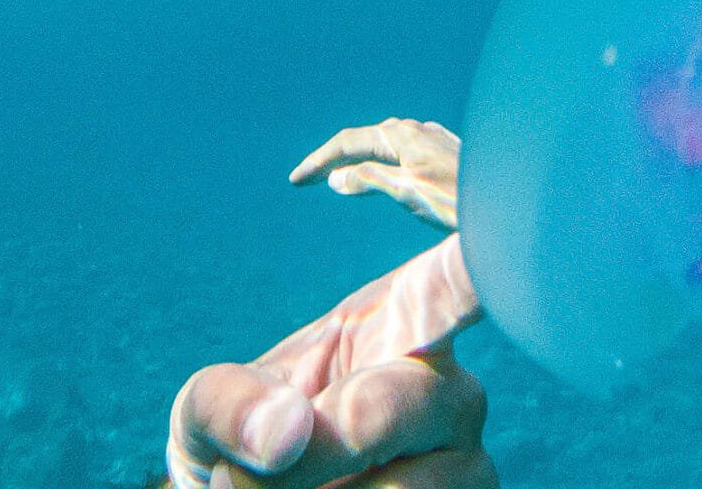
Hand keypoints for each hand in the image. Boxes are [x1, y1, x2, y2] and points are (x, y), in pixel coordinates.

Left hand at [165, 237, 491, 488]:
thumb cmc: (244, 444)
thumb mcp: (210, 408)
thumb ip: (230, 403)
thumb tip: (286, 435)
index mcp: (402, 328)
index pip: (455, 283)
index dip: (479, 262)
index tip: (491, 236)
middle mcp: (452, 394)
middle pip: (393, 410)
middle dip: (310, 452)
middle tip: (248, 476)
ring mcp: (470, 469)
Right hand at [290, 119, 460, 231]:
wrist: (511, 204)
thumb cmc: (460, 201)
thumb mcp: (407, 193)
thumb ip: (369, 180)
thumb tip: (336, 178)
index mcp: (402, 136)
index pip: (348, 143)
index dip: (319, 160)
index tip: (295, 181)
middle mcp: (417, 131)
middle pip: (364, 140)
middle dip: (334, 158)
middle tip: (307, 179)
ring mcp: (433, 140)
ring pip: (385, 144)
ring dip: (358, 158)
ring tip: (338, 176)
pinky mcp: (446, 154)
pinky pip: (403, 152)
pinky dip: (381, 162)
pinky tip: (385, 173)